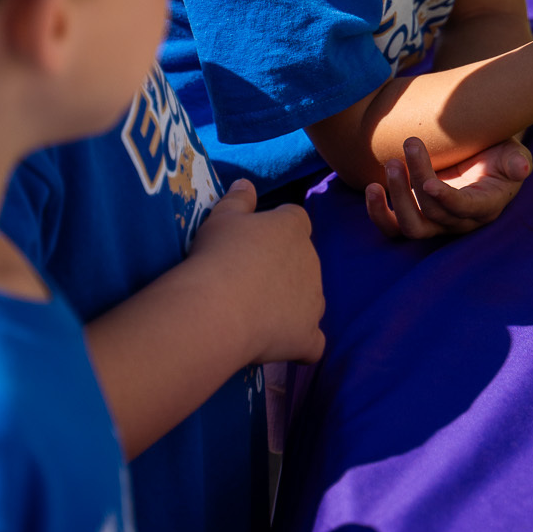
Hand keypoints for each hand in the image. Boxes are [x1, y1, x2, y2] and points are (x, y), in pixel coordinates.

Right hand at [190, 178, 325, 365]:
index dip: (274, 232)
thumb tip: (246, 184)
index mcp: (294, 227)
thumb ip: (237, 199)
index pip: (294, 220)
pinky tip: (284, 347)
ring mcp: (314, 300)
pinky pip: (314, 343)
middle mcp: (312, 260)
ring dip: (292, 305)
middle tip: (244, 282)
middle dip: (282, 270)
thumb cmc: (218, 254)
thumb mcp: (221, 217)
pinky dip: (302, 344)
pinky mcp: (308, 335)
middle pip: (303, 261)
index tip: (249, 244)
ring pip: (310, 300)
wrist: (218, 306)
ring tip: (255, 314)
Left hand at [366, 134, 532, 239]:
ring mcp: (435, 222)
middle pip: (433, 212)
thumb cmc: (498, 156)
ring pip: (412, 226)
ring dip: (397, 197)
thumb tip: (522, 168)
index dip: (446, 200)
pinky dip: (379, 213)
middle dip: (418, 178)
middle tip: (411, 143)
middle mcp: (459, 221)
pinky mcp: (415, 217)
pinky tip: (372, 188)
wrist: (480, 158)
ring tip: (391, 164)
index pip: (464, 210)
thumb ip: (517, 160)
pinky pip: (393, 228)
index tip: (429, 183)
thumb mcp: (513, 153)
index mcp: (485, 206)